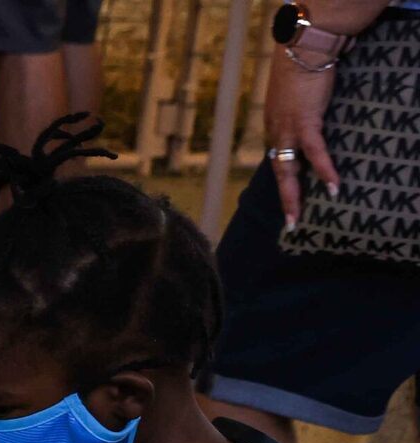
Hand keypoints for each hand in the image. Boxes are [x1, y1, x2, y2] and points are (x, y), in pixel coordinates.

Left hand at [267, 54, 340, 228]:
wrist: (302, 52)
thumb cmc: (302, 70)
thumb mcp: (294, 98)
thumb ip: (296, 114)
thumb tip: (306, 122)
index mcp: (274, 127)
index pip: (278, 158)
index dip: (284, 178)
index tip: (288, 198)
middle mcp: (276, 132)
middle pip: (279, 171)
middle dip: (284, 199)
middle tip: (290, 223)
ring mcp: (288, 129)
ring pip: (288, 169)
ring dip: (293, 196)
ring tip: (298, 218)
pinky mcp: (306, 122)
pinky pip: (315, 152)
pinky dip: (324, 170)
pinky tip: (333, 187)